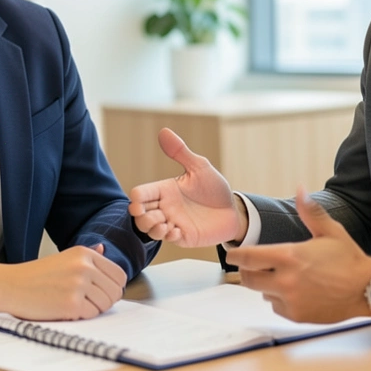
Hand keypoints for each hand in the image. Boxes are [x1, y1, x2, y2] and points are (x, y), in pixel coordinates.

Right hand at [0, 244, 126, 319]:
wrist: (10, 286)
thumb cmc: (35, 275)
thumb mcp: (63, 258)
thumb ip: (87, 255)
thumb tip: (104, 249)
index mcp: (84, 254)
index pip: (119, 274)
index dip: (113, 287)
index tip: (102, 292)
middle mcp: (84, 266)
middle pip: (115, 291)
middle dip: (105, 301)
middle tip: (87, 302)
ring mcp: (78, 285)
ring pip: (105, 305)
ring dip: (93, 310)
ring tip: (74, 304)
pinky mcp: (71, 304)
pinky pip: (91, 315)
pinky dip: (82, 317)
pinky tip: (67, 310)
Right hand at [127, 128, 244, 246]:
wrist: (233, 210)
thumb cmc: (214, 188)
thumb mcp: (199, 167)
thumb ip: (180, 152)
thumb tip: (164, 131)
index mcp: (165, 190)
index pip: (141, 193)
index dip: (136, 197)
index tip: (138, 199)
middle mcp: (165, 207)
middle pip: (139, 215)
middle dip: (141, 217)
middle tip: (152, 214)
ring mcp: (173, 223)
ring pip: (149, 229)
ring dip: (152, 228)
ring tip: (164, 224)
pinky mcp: (183, 236)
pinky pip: (168, 239)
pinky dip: (168, 236)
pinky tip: (177, 230)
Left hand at [225, 188, 370, 323]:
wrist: (368, 290)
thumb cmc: (349, 259)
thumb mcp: (330, 231)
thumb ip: (310, 212)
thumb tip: (300, 189)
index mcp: (290, 256)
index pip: (248, 257)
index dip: (236, 255)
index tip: (232, 253)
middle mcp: (286, 280)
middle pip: (248, 278)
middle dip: (248, 271)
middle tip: (255, 266)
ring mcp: (291, 300)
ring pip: (262, 293)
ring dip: (267, 286)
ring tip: (284, 278)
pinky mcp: (297, 315)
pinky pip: (277, 307)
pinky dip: (280, 300)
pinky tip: (296, 292)